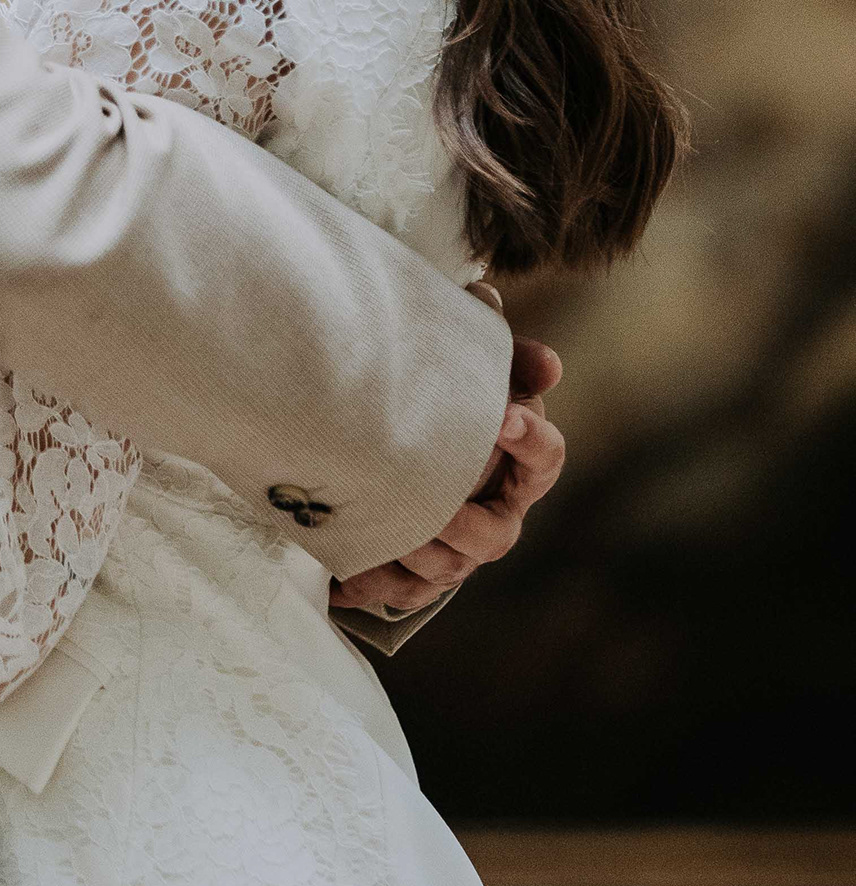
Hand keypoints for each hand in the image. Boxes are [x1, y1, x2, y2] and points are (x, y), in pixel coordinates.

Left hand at [330, 303, 564, 625]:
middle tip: (432, 499)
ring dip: (411, 550)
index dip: (531, 438)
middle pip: (495, 534)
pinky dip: (371, 583)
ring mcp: (460, 553)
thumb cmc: (444, 399)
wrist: (401, 443)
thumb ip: (477, 332)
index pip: (546, 456)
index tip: (504, 416)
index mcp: (519, 461)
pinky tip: (340, 576)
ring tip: (377, 528)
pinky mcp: (420, 578)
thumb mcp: (463, 363)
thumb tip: (482, 294)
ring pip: (446, 568)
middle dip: (461, 520)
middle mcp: (497, 514)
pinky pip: (401, 592)